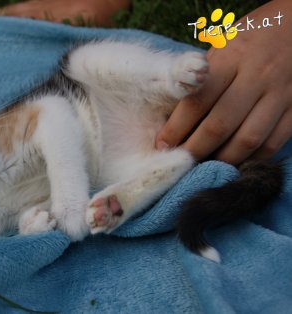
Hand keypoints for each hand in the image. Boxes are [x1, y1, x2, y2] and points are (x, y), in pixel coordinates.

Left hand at [156, 0, 291, 164]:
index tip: (162, 145)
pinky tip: (235, 162)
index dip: (176, 129)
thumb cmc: (250, 37)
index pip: (197, 101)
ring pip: (247, 139)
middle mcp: (256, 76)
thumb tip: (175, 118)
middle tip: (180, 162)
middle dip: (195, 150)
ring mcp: (280, 94)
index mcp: (231, 58)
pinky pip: (273, 142)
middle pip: (219, 125)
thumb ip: (203, 79)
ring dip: (222, 159)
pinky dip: (251, 158)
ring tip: (205, 167)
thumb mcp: (222, 46)